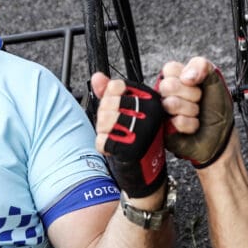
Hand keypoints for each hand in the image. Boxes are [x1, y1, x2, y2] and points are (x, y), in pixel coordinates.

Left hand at [91, 72, 166, 197]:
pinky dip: (104, 146)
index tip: (119, 109)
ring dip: (104, 132)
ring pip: (105, 122)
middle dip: (104, 117)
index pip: (117, 86)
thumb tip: (96, 77)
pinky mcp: (133, 148)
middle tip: (115, 127)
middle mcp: (150, 112)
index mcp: (151, 99)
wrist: (147, 170)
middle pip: (109, 104)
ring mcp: (143, 130)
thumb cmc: (137, 138)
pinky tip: (115, 148)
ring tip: (115, 137)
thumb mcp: (126, 111)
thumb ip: (110, 92)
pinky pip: (103, 141)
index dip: (109, 98)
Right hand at [157, 57, 234, 167]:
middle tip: (199, 101)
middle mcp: (166, 94)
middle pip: (168, 85)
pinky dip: (191, 124)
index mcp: (176, 78)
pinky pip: (176, 121)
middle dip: (192, 94)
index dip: (187, 76)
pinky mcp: (163, 129)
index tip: (198, 84)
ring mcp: (163, 111)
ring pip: (171, 103)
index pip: (169, 69)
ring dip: (191, 110)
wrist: (221, 134)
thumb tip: (185, 75)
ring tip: (196, 114)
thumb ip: (201, 65)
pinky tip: (193, 125)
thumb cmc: (216, 108)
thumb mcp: (215, 80)